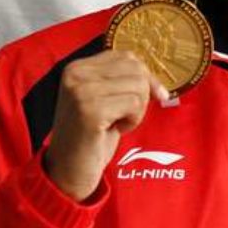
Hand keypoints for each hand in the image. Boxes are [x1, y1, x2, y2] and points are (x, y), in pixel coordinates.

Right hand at [43, 50, 168, 200]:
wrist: (69, 169)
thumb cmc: (92, 136)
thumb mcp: (104, 100)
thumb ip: (122, 81)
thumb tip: (158, 81)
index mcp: (77, 67)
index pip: (127, 57)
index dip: (146, 77)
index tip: (151, 97)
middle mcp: (76, 74)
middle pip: (136, 69)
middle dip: (142, 95)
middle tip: (125, 116)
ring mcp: (81, 91)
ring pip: (138, 87)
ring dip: (137, 110)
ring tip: (117, 123)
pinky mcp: (91, 110)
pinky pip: (135, 104)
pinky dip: (133, 121)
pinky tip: (116, 130)